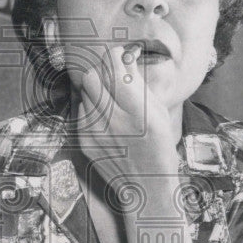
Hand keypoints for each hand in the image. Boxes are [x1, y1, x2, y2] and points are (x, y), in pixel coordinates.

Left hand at [74, 41, 178, 185]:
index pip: (115, 66)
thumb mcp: (161, 113)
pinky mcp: (84, 140)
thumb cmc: (158, 147)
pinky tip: (106, 116)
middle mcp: (113, 120)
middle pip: (92, 75)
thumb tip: (126, 59)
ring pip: (85, 92)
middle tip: (114, 75)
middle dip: (103, 71)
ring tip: (112, 98)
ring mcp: (95, 131)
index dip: (118, 56)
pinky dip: (92, 108)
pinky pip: (82, 110)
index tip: (123, 56)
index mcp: (138, 110)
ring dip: (97, 89)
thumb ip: (141, 85)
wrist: (145, 186)